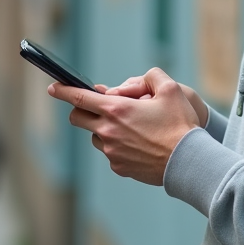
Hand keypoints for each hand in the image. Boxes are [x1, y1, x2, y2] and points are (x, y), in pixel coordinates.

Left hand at [49, 67, 199, 185]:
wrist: (190, 161)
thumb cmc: (181, 124)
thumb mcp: (171, 89)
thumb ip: (150, 77)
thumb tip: (135, 84)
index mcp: (117, 109)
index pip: (79, 97)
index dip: (63, 90)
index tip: (54, 87)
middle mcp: (108, 132)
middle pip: (78, 118)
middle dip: (81, 109)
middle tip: (95, 106)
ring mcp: (112, 152)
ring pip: (95, 137)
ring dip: (102, 129)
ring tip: (129, 127)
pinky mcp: (119, 168)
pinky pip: (110, 153)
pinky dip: (117, 146)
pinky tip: (138, 144)